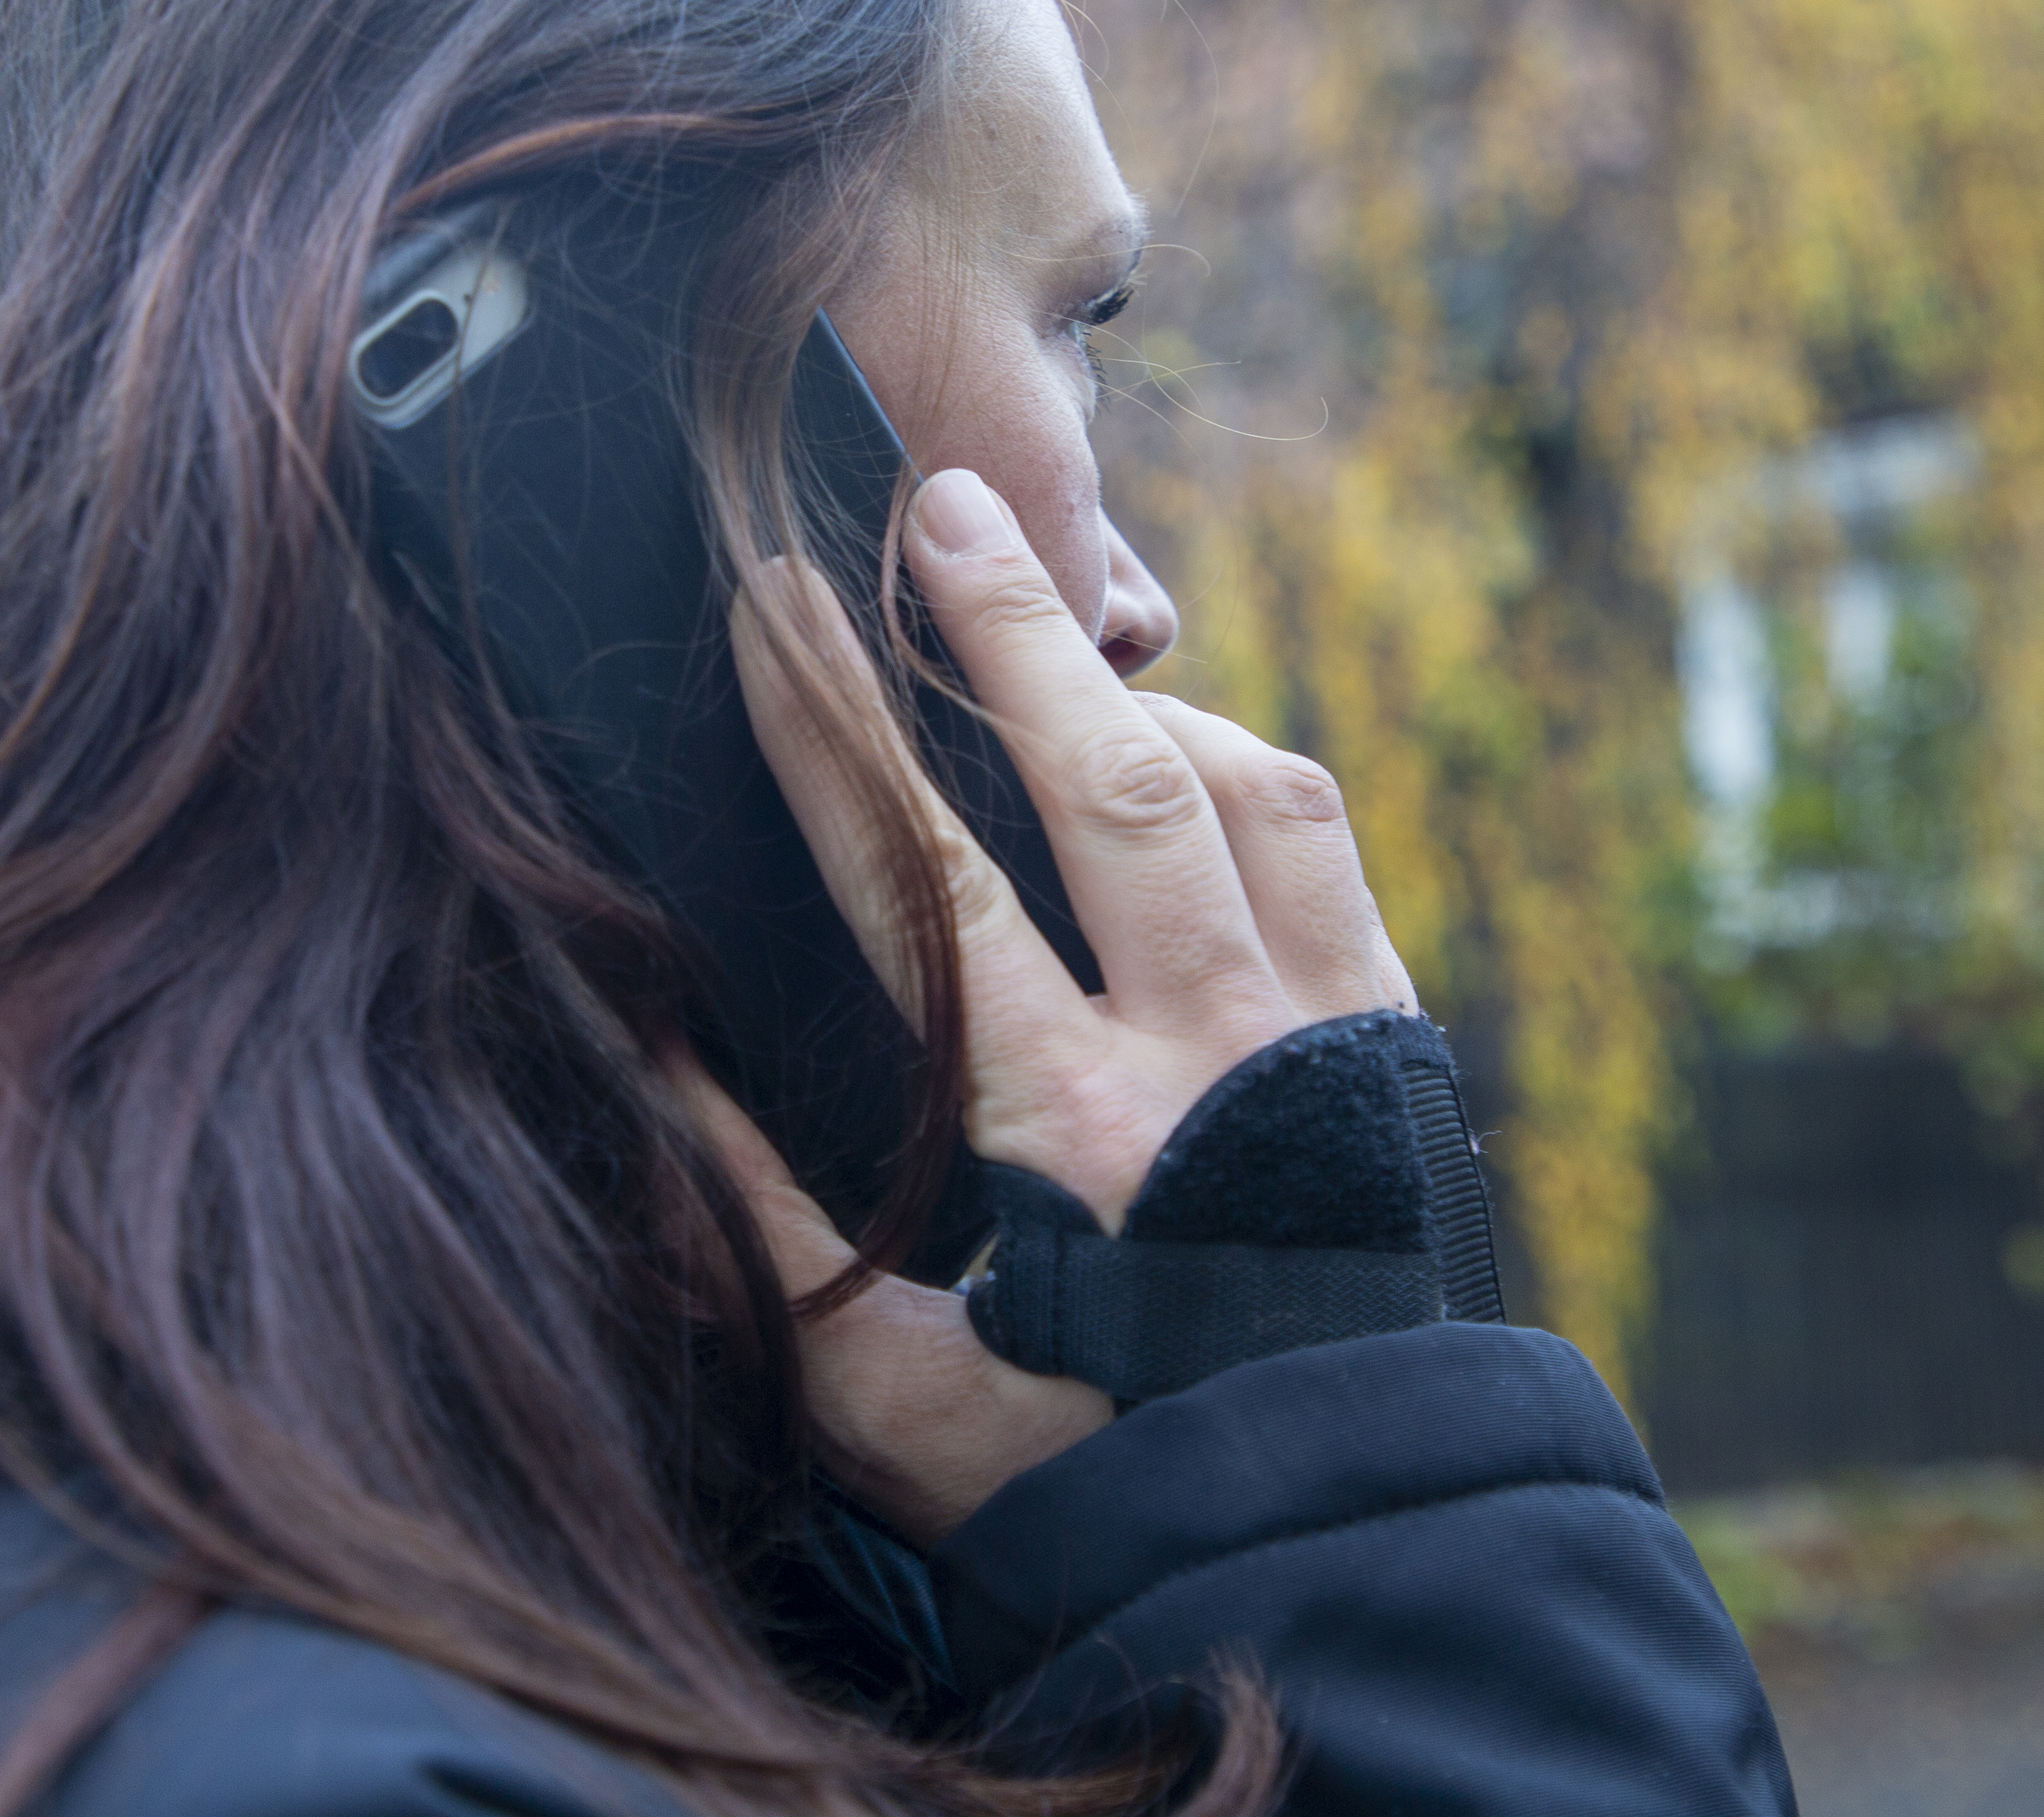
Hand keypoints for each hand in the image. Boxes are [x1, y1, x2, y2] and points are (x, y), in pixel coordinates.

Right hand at [711, 466, 1415, 1541]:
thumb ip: (761, 1226)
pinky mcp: (1396, 1045)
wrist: (1349, 1540)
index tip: (777, 615)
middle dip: (1006, 628)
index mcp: (1069, 1138)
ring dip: (1135, 692)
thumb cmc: (1089, 1479)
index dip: (838, 736)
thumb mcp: (887, 1398)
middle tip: (937, 503)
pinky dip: (1241, 767)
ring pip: (1241, 790)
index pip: (926, 884)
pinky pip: (1322, 843)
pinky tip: (1179, 756)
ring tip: (1046, 636)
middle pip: (1108, 783)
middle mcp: (1212, 1061)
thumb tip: (647, 1053)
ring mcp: (1325, 1038)